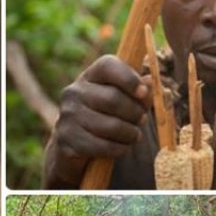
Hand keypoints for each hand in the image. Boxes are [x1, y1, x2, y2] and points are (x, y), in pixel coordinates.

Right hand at [46, 55, 150, 186]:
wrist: (75, 142)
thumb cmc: (107, 114)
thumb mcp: (123, 98)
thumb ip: (138, 90)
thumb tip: (148, 83)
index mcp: (90, 76)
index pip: (108, 66)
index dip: (129, 79)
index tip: (143, 93)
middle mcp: (74, 92)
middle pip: (114, 99)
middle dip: (136, 113)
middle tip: (142, 120)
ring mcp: (68, 116)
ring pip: (112, 126)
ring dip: (131, 134)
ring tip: (134, 135)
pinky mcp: (68, 139)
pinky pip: (104, 146)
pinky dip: (120, 149)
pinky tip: (123, 147)